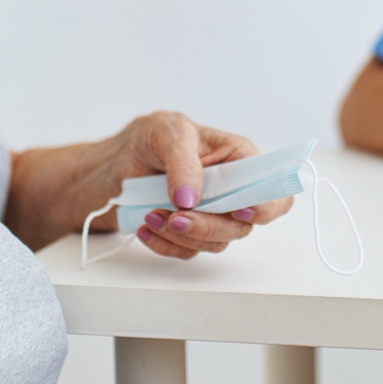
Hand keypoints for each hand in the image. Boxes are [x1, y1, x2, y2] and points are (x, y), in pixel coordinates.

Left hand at [111, 112, 294, 259]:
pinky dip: (164, 243)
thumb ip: (183, 162)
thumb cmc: (146, 139)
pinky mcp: (188, 233)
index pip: (272, 189)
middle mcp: (230, 189)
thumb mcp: (166, 132)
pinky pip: (187, 251)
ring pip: (216, 242)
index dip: (266, 206)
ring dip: (182, 235)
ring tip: (150, 214)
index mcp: (237, 158)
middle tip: (176, 217)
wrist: (110, 165)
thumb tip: (192, 198)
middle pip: (243, 224)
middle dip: (210, 225)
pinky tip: (144, 226)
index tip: (239, 211)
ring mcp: (210, 214)